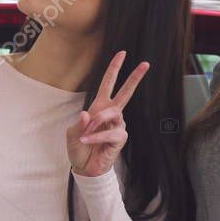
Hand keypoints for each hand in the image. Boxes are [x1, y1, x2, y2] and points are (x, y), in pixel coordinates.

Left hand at [65, 50, 148, 177]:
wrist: (84, 167)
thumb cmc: (79, 148)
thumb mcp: (73, 133)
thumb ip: (79, 124)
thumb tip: (88, 114)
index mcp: (99, 106)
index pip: (108, 83)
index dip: (114, 68)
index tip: (122, 53)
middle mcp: (111, 114)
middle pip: (126, 92)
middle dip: (135, 78)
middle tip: (146, 64)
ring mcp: (117, 125)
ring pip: (114, 113)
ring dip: (97, 122)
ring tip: (85, 134)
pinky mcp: (120, 138)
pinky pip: (111, 132)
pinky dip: (97, 136)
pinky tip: (89, 141)